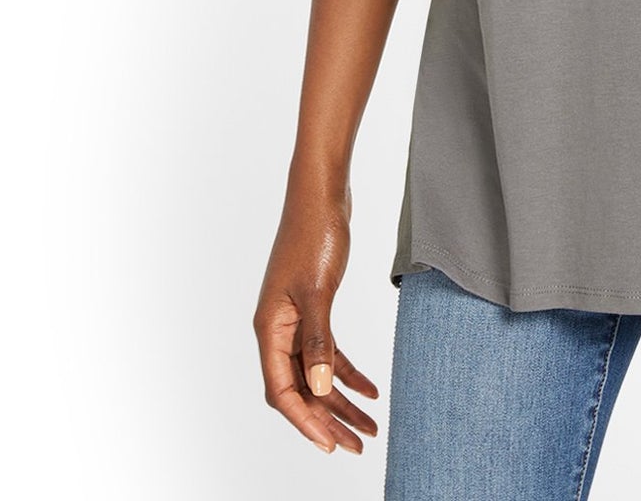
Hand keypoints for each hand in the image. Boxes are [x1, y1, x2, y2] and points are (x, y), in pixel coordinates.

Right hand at [253, 181, 378, 455]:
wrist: (322, 195)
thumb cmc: (315, 235)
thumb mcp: (318, 290)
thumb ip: (318, 341)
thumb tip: (317, 389)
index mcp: (270, 328)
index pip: (282, 390)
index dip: (306, 421)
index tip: (331, 444)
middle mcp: (278, 329)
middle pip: (299, 389)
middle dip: (327, 420)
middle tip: (357, 445)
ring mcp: (295, 319)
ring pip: (315, 374)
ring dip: (340, 401)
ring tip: (370, 427)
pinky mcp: (314, 307)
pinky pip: (328, 352)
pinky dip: (347, 371)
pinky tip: (370, 388)